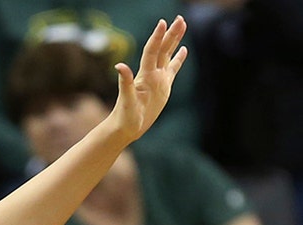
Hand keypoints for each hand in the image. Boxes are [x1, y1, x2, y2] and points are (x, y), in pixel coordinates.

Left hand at [109, 15, 188, 143]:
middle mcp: (152, 74)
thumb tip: (119, 65)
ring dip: (174, 40)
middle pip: (162, 49)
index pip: (152, 52)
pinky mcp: (163, 87)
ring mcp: (158, 79)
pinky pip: (172, 69)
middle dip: (171, 34)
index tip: (163, 22)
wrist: (126, 127)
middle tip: (179, 18)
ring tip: (182, 25)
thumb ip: (125, 82)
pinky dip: (178, 59)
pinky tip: (183, 50)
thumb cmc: (125, 116)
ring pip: (168, 55)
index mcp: (145, 76)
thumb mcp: (126, 100)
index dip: (157, 37)